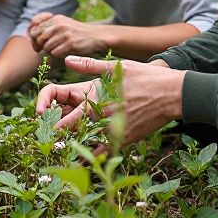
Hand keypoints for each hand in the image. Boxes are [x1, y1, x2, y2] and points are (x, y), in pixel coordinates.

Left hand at [28, 12, 103, 57]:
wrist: (97, 36)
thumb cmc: (77, 33)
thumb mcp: (63, 24)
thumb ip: (48, 26)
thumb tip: (29, 34)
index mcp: (56, 18)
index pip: (34, 25)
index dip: (32, 36)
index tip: (35, 43)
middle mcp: (59, 24)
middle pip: (38, 37)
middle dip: (38, 45)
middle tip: (41, 50)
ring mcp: (64, 33)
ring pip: (46, 47)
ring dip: (50, 51)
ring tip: (58, 50)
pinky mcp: (70, 43)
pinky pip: (55, 53)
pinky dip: (57, 55)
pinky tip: (64, 53)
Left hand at [36, 55, 184, 144]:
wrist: (172, 95)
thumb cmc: (145, 78)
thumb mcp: (116, 68)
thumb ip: (89, 66)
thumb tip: (67, 60)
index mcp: (96, 102)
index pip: (66, 121)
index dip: (52, 125)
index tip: (45, 127)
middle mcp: (103, 120)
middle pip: (74, 137)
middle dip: (60, 138)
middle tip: (49, 141)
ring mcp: (115, 132)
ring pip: (88, 147)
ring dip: (75, 147)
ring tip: (64, 149)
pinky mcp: (126, 140)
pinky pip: (105, 152)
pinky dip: (94, 155)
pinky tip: (87, 157)